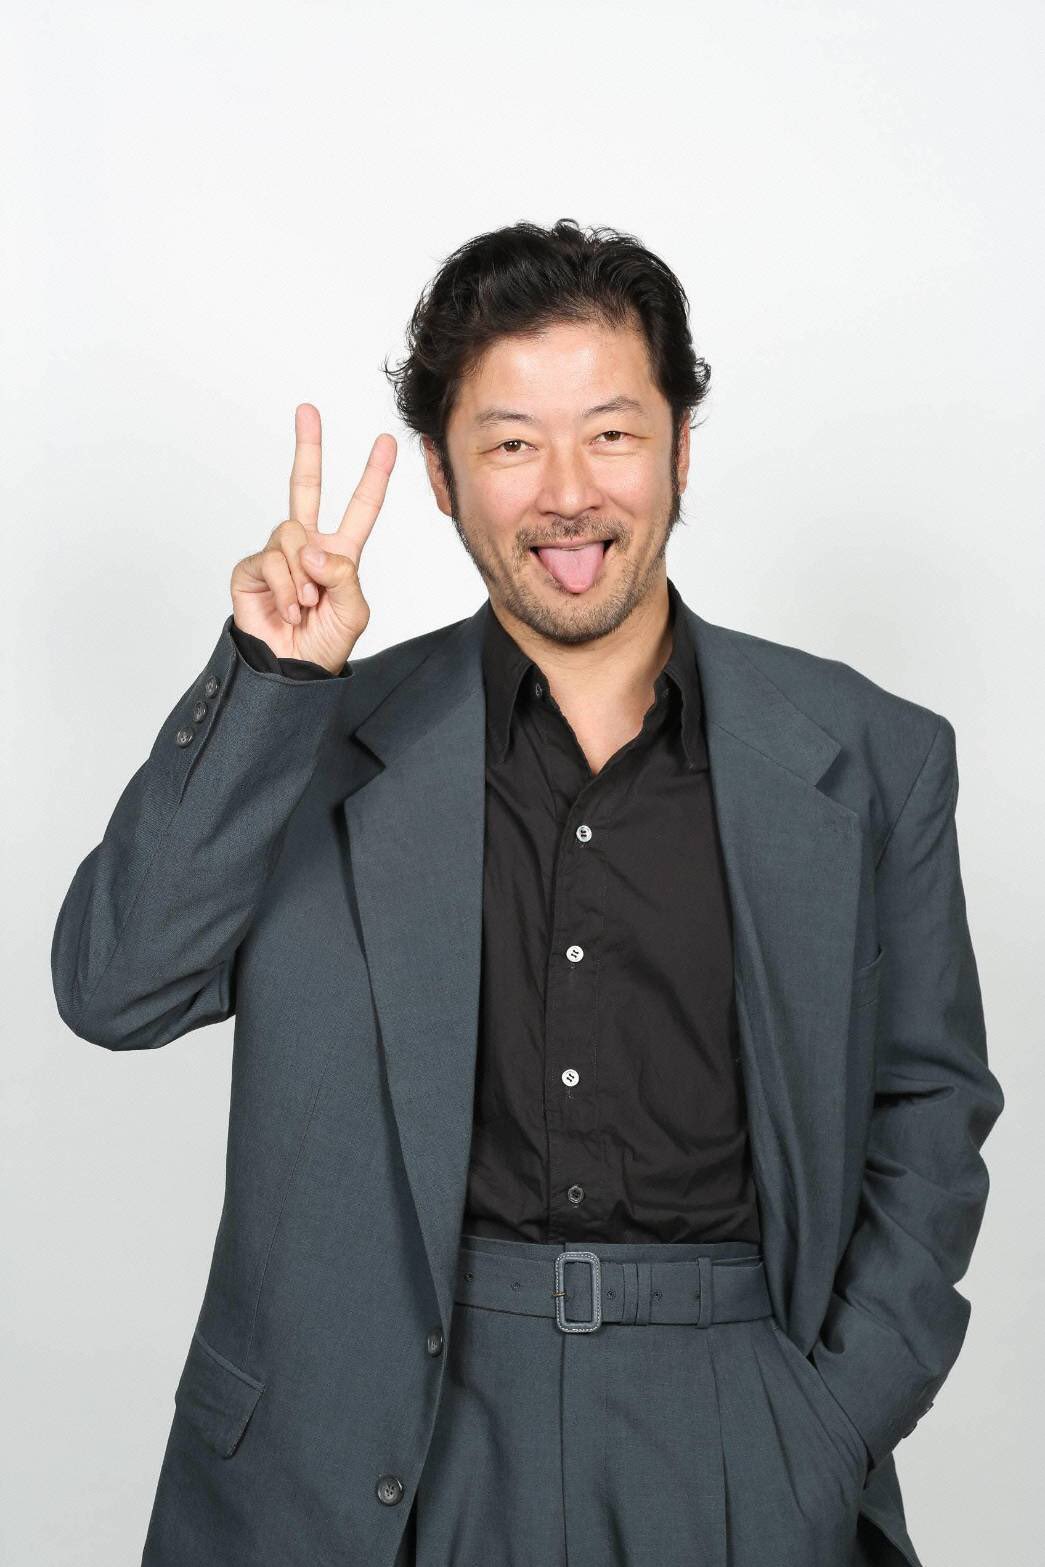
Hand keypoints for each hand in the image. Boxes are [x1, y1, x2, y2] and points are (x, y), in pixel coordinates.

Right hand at [230, 405, 395, 672]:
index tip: (384, 443)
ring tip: (306, 605)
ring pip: (292, 534)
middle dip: (308, 447)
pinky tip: (290, 608)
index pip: (359, 508)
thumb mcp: (353, 611)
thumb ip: (344, 576)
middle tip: (308, 410)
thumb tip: (313, 550)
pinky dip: (286, 588)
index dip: (373, 477)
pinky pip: (272, 560)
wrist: (291, 673)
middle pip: (305, 486)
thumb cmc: (325, 646)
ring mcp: (278, 555)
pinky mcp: (252, 569)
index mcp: (340, 553)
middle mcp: (307, 547)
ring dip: (304, 575)